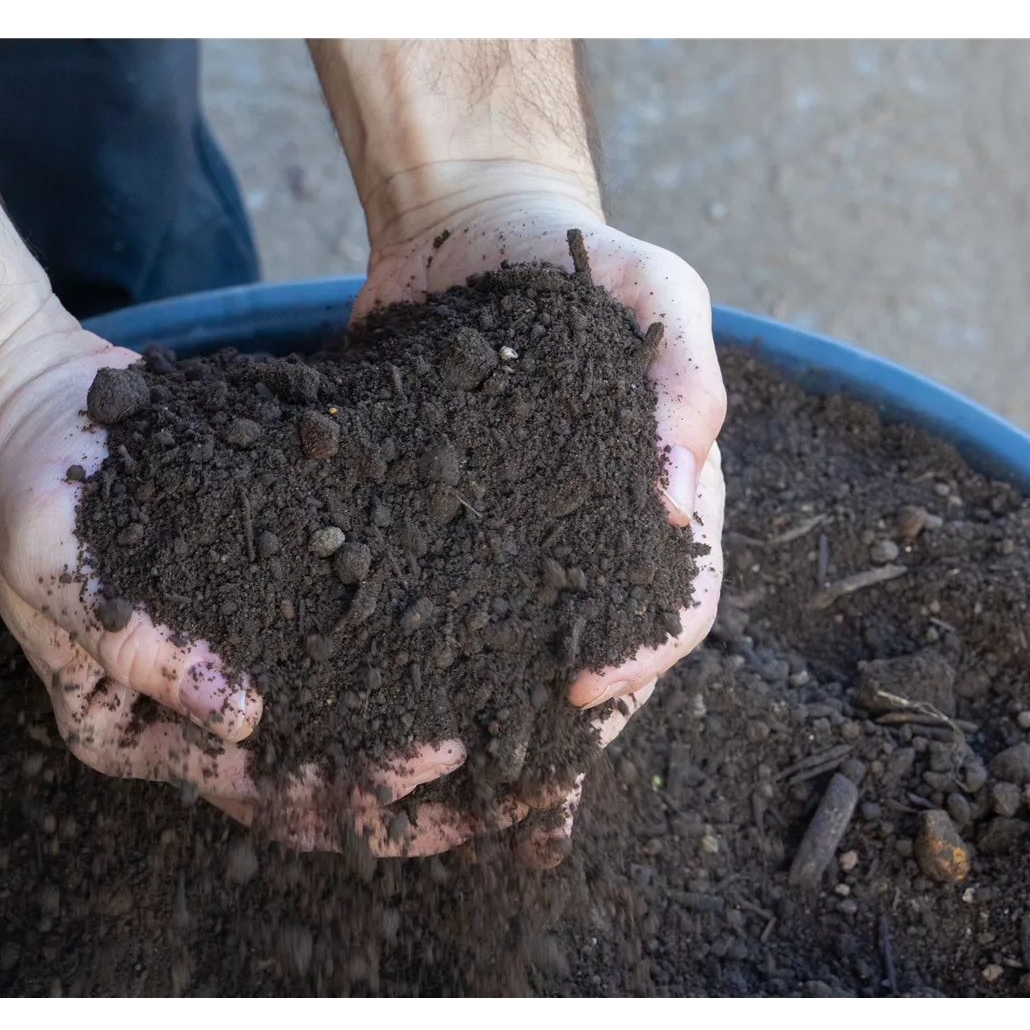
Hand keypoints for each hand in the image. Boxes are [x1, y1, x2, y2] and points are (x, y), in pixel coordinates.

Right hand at [0, 304, 526, 854]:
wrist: (34, 412)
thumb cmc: (29, 495)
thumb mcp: (59, 566)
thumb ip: (137, 644)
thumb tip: (239, 715)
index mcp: (142, 734)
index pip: (263, 789)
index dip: (355, 786)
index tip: (443, 754)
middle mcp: (198, 718)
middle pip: (323, 776)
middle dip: (421, 791)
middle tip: (524, 777)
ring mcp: (236, 662)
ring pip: (347, 717)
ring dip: (430, 725)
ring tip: (528, 722)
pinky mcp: (265, 602)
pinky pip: (345, 636)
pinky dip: (410, 646)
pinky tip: (484, 628)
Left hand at [361, 197, 726, 865]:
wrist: (472, 231)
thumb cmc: (582, 257)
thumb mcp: (656, 288)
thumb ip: (686, 373)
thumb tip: (677, 489)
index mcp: (657, 511)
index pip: (671, 610)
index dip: (638, 660)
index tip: (580, 693)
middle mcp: (584, 549)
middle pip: (583, 667)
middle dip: (546, 742)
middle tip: (490, 797)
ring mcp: (505, 549)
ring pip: (495, 660)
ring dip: (466, 733)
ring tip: (410, 790)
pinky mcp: (425, 532)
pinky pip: (414, 608)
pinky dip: (390, 665)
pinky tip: (343, 712)